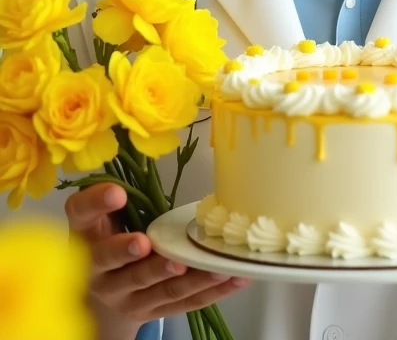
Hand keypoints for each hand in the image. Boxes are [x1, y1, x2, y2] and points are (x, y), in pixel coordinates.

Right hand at [65, 183, 251, 339]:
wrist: (99, 298)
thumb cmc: (106, 241)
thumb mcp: (99, 218)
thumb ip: (112, 196)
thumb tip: (139, 165)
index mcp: (86, 238)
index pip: (81, 216)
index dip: (97, 204)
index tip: (118, 193)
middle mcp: (100, 273)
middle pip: (119, 268)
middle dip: (138, 258)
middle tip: (149, 245)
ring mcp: (127, 298)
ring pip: (159, 290)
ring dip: (187, 279)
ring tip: (213, 267)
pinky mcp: (152, 312)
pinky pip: (185, 303)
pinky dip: (212, 291)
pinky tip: (234, 278)